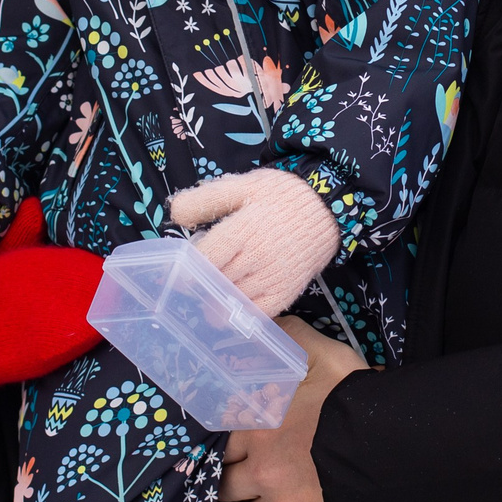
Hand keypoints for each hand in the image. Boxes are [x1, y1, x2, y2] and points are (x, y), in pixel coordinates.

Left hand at [168, 170, 341, 314]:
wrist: (327, 206)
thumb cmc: (280, 194)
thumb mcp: (242, 185)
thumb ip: (206, 199)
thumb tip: (174, 213)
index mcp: (243, 230)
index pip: (207, 257)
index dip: (188, 266)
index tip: (178, 270)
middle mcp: (257, 258)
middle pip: (218, 280)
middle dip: (200, 284)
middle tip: (190, 285)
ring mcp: (273, 278)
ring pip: (234, 300)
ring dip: (216, 303)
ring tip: (206, 299)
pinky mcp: (286, 292)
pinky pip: (258, 314)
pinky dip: (241, 316)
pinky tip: (230, 312)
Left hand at [222, 315, 366, 501]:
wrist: (390, 449)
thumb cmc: (351, 397)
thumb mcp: (320, 353)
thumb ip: (285, 339)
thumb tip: (259, 328)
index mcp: (254, 427)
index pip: (219, 441)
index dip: (232, 442)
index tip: (244, 442)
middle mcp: (258, 469)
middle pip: (226, 485)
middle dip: (239, 479)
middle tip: (258, 472)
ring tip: (278, 499)